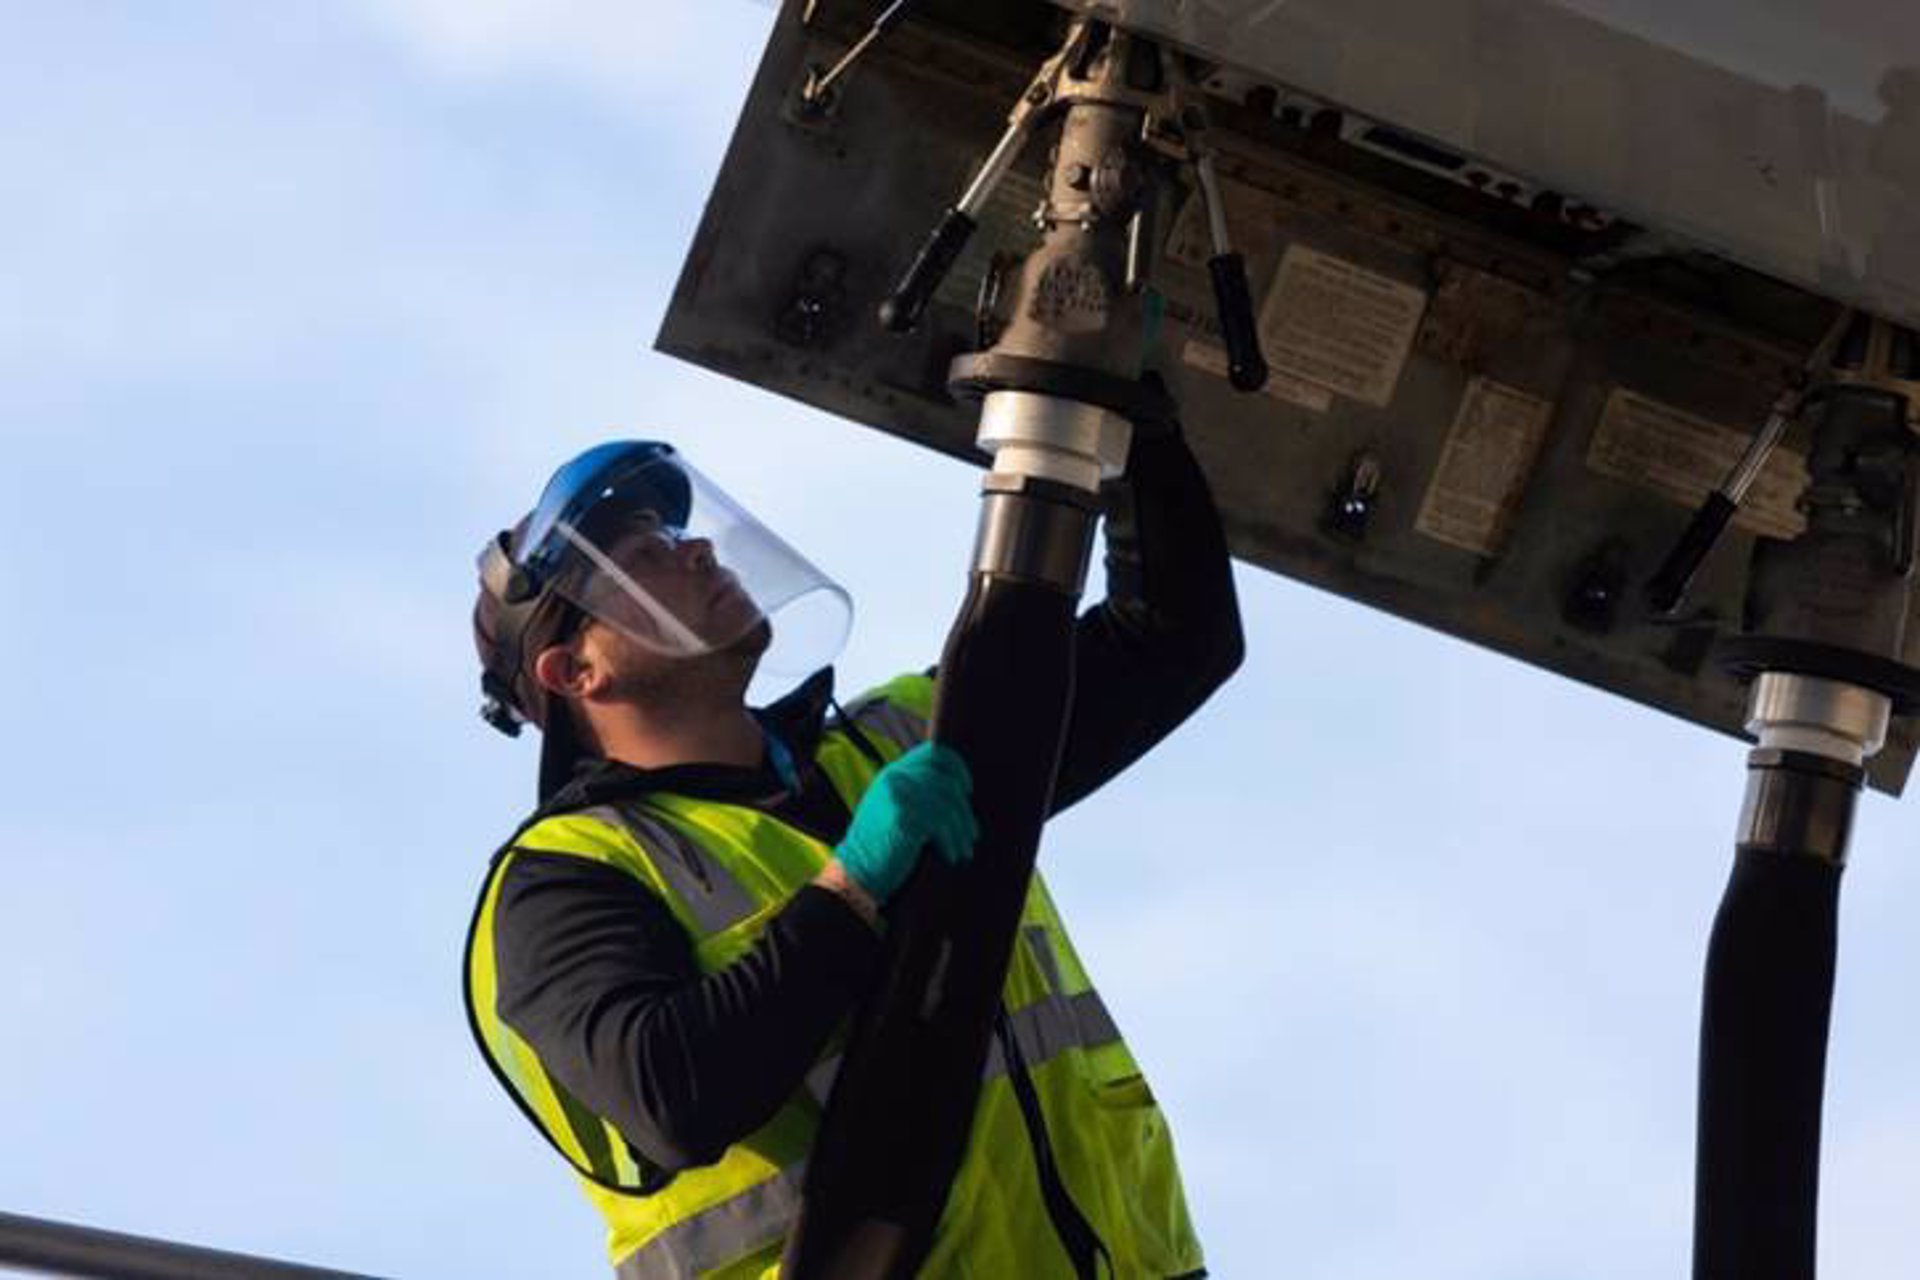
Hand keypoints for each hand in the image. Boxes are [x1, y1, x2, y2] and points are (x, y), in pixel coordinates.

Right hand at [832, 743, 976, 903]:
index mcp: (892, 772)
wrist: (856, 871)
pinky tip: (951, 856)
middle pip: (947, 782)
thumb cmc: (881, 845)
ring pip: (949, 804)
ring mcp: (899, 794)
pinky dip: (951, 841)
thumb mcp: (895, 807)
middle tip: (971, 834)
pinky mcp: (904, 815)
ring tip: (964, 850)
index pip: (933, 753)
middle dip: (964, 811)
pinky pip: (942, 823)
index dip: (957, 768)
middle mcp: (895, 777)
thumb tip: (960, 791)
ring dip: (961, 830)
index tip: (967, 790)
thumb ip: (918, 792)